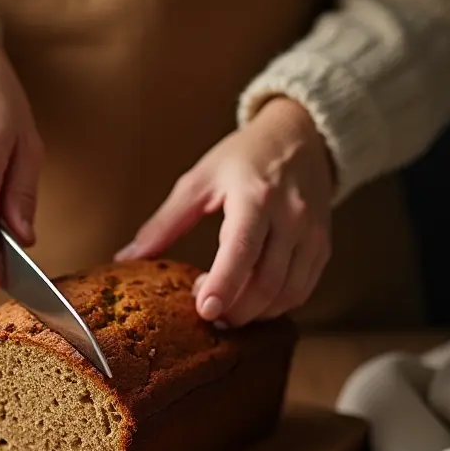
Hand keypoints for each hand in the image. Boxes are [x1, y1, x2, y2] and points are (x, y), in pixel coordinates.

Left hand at [116, 97, 334, 324]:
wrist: (301, 137)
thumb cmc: (245, 157)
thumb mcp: (199, 180)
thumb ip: (164, 223)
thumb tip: (126, 257)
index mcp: (255, 197)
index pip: (241, 250)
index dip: (223, 286)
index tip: (203, 310)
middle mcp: (290, 217)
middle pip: (266, 282)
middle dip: (234, 309)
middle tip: (207, 312)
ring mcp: (312, 234)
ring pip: (287, 293)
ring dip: (255, 313)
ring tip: (227, 310)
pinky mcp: (323, 247)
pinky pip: (302, 290)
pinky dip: (276, 306)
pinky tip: (253, 302)